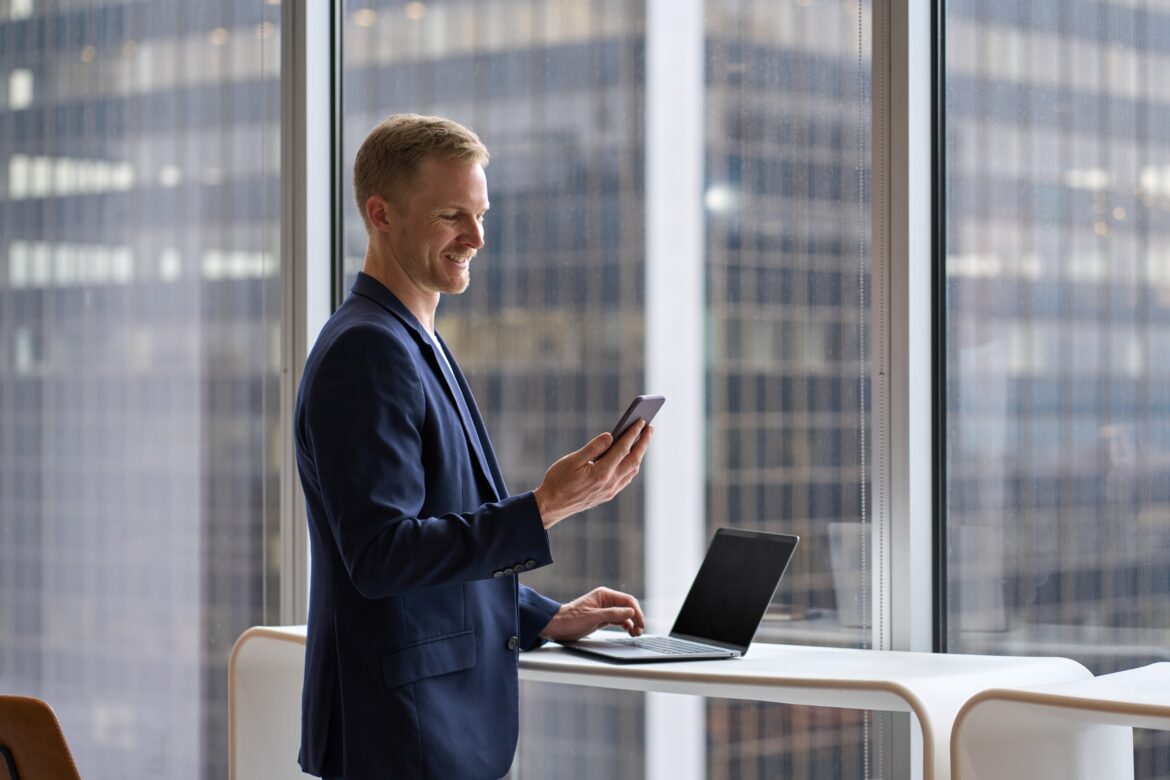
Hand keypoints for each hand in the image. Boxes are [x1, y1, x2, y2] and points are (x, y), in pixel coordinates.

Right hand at [532, 422, 652, 529]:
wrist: (552, 505)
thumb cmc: (558, 480)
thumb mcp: (572, 460)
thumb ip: (593, 447)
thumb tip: (610, 436)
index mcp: (601, 473)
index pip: (623, 449)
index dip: (633, 434)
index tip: (641, 421)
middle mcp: (610, 483)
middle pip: (634, 460)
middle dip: (643, 443)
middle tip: (650, 428)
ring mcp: (610, 491)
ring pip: (632, 470)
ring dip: (640, 454)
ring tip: (643, 440)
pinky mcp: (608, 495)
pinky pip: (626, 478)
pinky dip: (632, 465)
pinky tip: (631, 457)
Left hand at [539, 587, 644, 641]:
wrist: (557, 626)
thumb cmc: (571, 619)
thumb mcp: (593, 617)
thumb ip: (613, 614)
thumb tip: (630, 611)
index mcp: (604, 595)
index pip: (627, 600)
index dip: (637, 611)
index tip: (641, 623)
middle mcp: (606, 600)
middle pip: (628, 607)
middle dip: (636, 618)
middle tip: (640, 630)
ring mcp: (604, 609)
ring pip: (624, 614)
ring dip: (632, 623)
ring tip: (636, 633)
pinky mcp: (602, 618)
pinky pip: (618, 620)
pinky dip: (625, 625)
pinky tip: (629, 631)